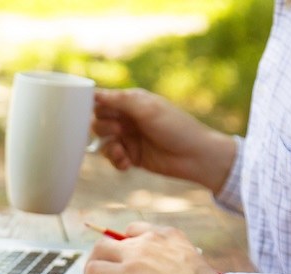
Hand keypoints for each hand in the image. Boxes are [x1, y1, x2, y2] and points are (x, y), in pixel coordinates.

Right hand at [92, 88, 236, 194]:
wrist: (195, 156)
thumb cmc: (175, 127)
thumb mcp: (147, 109)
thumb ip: (120, 100)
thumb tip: (94, 93)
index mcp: (132, 102)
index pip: (103, 100)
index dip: (95, 106)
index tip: (95, 113)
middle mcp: (128, 119)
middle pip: (98, 122)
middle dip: (104, 128)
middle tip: (120, 131)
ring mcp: (129, 138)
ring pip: (103, 142)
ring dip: (109, 148)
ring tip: (122, 152)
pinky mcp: (132, 156)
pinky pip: (113, 158)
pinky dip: (116, 161)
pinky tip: (127, 163)